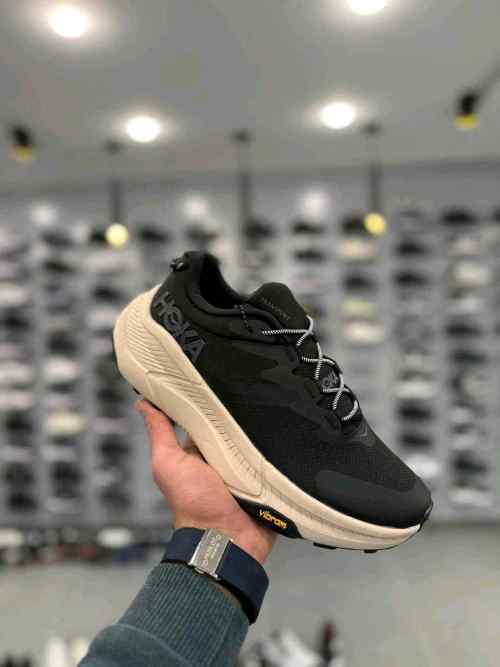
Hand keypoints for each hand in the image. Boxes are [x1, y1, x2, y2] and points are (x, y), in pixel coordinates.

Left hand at [136, 399, 275, 564]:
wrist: (227, 540)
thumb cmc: (192, 505)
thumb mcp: (169, 464)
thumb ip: (159, 434)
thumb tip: (143, 403)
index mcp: (198, 450)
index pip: (204, 416)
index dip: (207, 398)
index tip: (215, 373)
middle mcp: (222, 456)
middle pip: (233, 424)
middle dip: (240, 408)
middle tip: (250, 385)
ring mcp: (246, 466)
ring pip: (256, 436)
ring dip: (262, 425)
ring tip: (272, 401)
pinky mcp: (266, 476)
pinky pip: (274, 454)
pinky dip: (278, 445)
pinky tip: (285, 426)